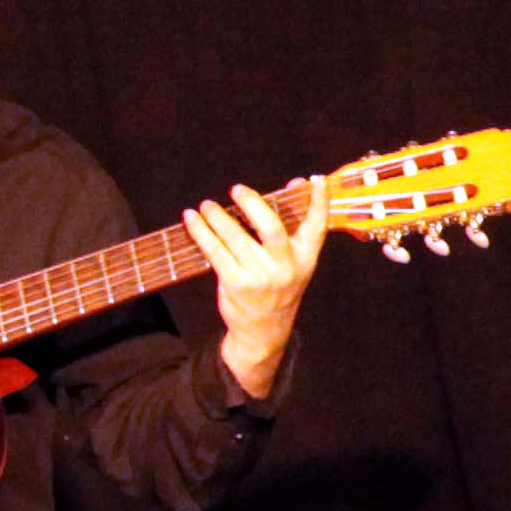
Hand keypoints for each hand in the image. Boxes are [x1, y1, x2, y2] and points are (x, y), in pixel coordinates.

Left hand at [191, 182, 330, 403]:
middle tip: (236, 189)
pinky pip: (215, 251)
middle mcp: (285, 267)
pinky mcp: (236, 283)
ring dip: (217, 216)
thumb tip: (296, 184)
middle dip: (253, 204)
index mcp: (305, 259)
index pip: (317, 226)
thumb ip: (294, 225)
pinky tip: (192, 220)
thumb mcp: (294, 262)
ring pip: (236, 237)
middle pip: (272, 228)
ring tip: (206, 205)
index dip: (318, 201)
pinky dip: (201, 232)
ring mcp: (261, 276)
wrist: (263, 331)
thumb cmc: (277, 288)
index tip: (316, 180)